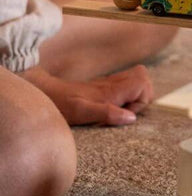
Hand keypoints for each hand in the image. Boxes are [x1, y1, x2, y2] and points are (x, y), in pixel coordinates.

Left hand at [21, 65, 152, 125]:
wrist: (44, 92)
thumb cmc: (61, 104)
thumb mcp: (81, 112)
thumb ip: (107, 113)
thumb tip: (131, 117)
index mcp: (111, 90)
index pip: (142, 84)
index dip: (141, 100)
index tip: (126, 113)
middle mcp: (112, 84)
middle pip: (143, 78)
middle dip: (143, 97)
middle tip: (126, 111)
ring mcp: (108, 85)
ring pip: (136, 79)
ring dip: (135, 97)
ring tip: (121, 110)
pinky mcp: (103, 88)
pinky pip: (125, 86)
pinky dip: (126, 97)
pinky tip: (113, 108)